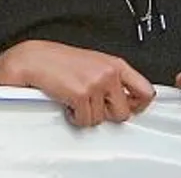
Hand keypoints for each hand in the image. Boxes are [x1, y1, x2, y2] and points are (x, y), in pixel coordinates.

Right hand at [0, 40, 156, 127]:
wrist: (35, 59)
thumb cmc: (60, 62)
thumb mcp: (94, 65)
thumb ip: (112, 80)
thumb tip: (126, 101)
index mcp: (116, 64)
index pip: (146, 90)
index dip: (140, 105)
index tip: (132, 108)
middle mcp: (109, 73)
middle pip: (124, 112)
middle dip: (107, 115)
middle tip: (93, 105)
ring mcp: (96, 84)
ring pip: (101, 120)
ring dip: (87, 115)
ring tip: (76, 100)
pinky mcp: (81, 95)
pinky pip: (85, 121)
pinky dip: (75, 117)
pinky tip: (68, 103)